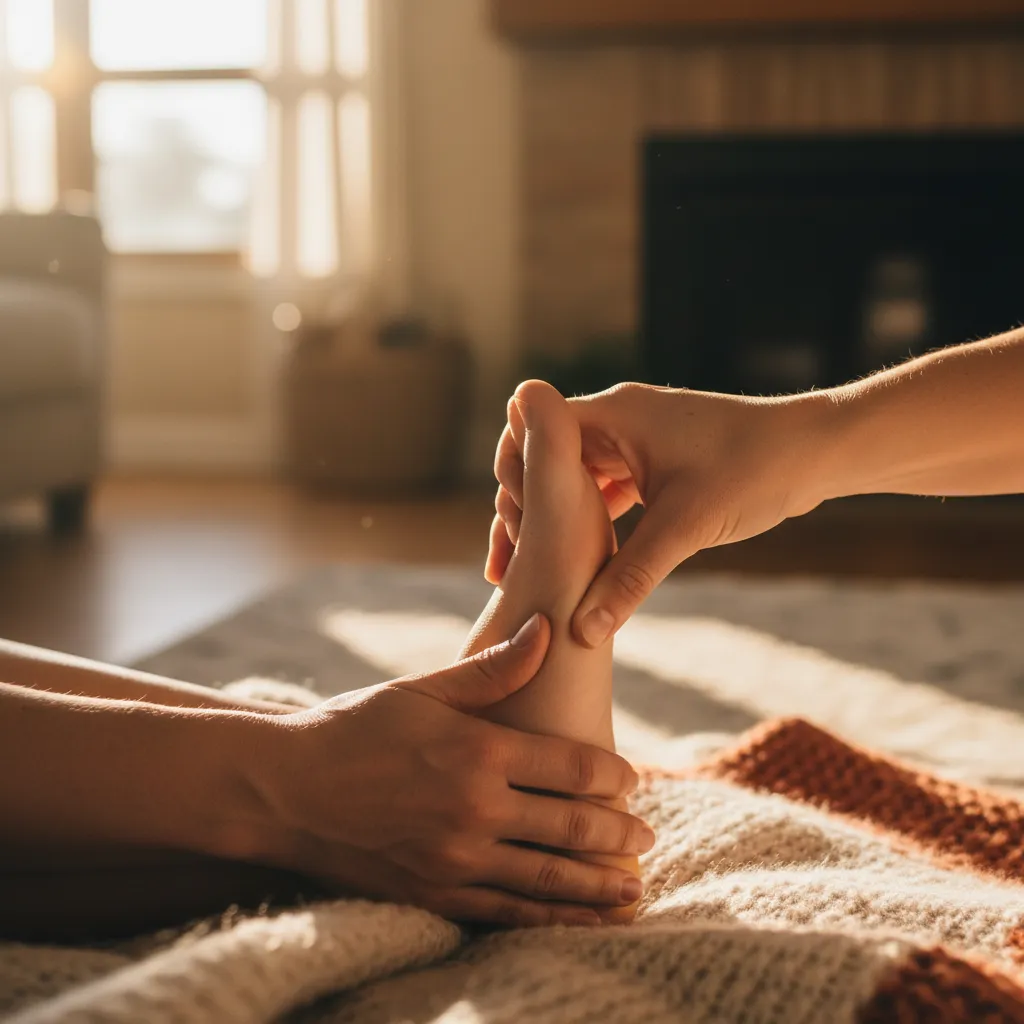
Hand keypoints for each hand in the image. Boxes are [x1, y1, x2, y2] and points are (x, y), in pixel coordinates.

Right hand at [242, 614, 653, 927]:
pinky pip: (508, 913)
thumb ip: (493, 670)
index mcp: (477, 750)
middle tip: (648, 837)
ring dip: (599, 886)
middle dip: (617, 833)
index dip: (611, 775)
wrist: (282, 788)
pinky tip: (581, 921)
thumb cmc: (353, 727)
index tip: (633, 782)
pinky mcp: (434, 894)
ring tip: (636, 890)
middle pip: (571, 825)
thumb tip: (547, 629)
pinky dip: (553, 919)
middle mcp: (474, 808)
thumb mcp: (422, 689)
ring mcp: (455, 858)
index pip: (570, 765)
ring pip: (548, 878)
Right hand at [487, 382, 823, 645]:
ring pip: (572, 479)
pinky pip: (603, 489)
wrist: (818, 451)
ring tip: (525, 573)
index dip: (512, 479)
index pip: (531, 433)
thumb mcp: (686, 528)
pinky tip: (574, 564)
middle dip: (521, 508)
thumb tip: (583, 631)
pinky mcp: (654, 462)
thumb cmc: (755, 469)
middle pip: (544, 459)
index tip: (512, 531)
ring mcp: (635, 440)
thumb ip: (630, 579)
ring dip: (552, 519)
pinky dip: (586, 521)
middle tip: (504, 567)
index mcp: (614, 414)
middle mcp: (617, 419)